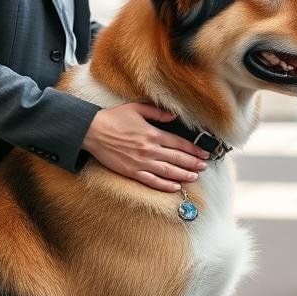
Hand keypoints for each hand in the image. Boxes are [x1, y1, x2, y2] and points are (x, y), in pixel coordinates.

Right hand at [81, 103, 208, 191]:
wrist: (92, 131)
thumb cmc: (114, 118)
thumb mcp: (137, 109)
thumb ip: (158, 113)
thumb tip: (174, 116)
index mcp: (153, 134)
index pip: (179, 143)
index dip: (194, 149)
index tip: (204, 153)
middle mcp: (149, 149)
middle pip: (177, 158)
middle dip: (193, 163)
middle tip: (205, 167)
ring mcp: (141, 162)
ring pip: (167, 171)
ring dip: (183, 174)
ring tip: (195, 177)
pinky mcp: (131, 171)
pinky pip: (151, 181)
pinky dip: (164, 185)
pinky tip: (175, 187)